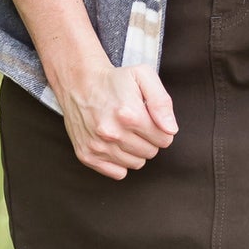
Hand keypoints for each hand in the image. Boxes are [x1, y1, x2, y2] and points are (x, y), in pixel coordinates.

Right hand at [56, 61, 176, 179]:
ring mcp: (98, 146)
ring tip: (125, 132)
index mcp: (129, 115)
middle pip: (151, 152)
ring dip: (135, 150)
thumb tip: (170, 130)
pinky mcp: (87, 155)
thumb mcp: (142, 76)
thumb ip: (162, 102)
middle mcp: (112, 133)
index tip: (150, 120)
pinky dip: (120, 162)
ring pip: (136, 164)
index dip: (161, 129)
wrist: (79, 83)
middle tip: (136, 124)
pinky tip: (115, 144)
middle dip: (149, 139)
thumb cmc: (114, 80)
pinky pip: (118, 173)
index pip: (164, 139)